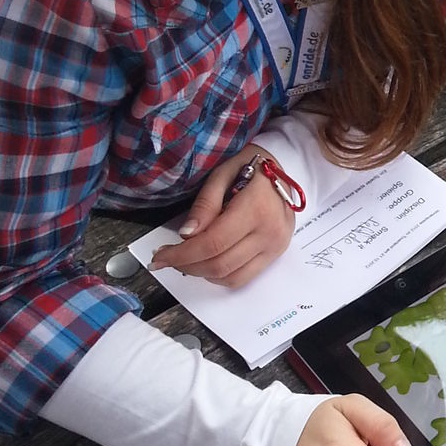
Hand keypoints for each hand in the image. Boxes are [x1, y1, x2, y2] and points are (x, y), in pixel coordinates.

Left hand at [151, 145, 295, 287]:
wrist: (285, 169)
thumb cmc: (251, 167)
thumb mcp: (222, 174)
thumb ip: (205, 204)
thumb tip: (186, 235)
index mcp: (256, 208)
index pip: (213, 243)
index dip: (182, 254)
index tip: (160, 256)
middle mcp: (270, 232)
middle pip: (220, 264)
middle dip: (187, 265)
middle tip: (167, 258)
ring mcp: (275, 246)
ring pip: (230, 277)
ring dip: (201, 273)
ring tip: (186, 260)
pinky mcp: (276, 254)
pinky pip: (243, 278)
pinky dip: (220, 276)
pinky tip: (207, 262)